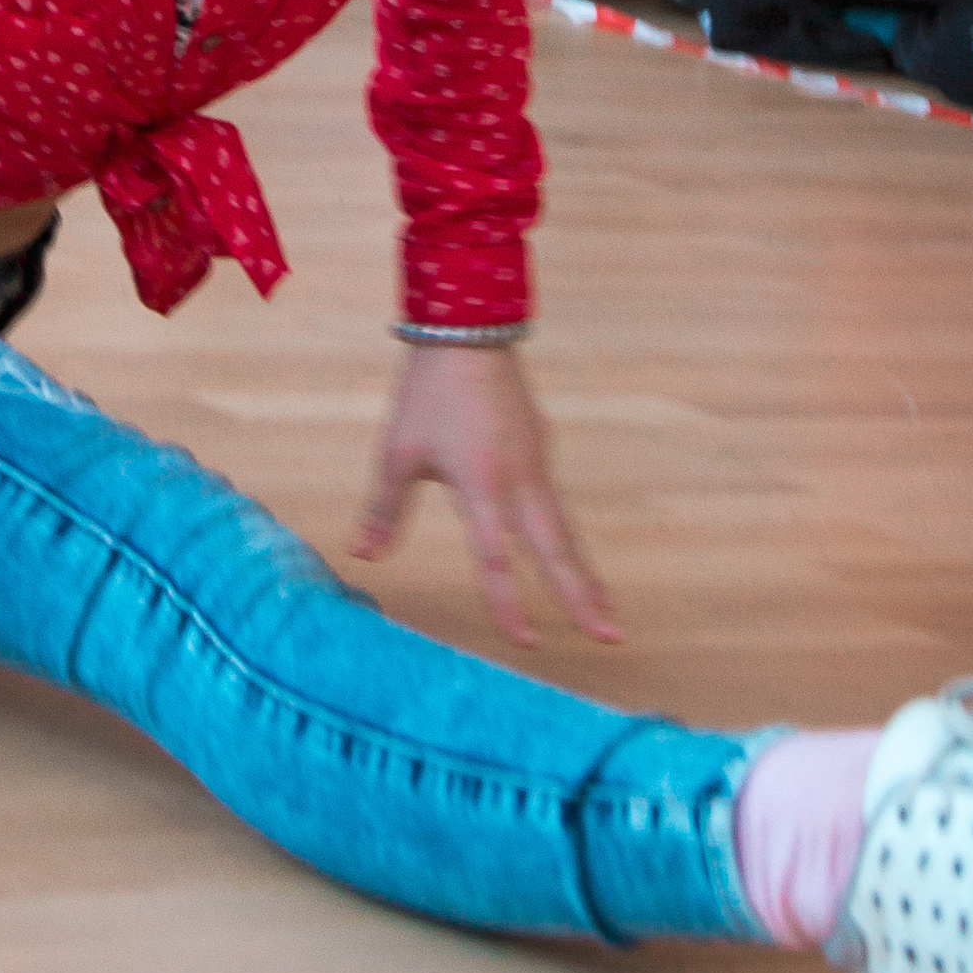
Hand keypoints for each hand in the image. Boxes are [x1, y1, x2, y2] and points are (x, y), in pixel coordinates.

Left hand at [351, 345, 618, 647]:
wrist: (469, 330)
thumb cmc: (426, 393)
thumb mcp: (397, 452)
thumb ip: (384, 509)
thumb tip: (362, 556)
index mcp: (483, 484)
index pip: (498, 557)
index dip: (510, 603)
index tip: (525, 642)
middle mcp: (520, 479)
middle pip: (557, 550)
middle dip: (584, 597)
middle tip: (611, 637)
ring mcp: (537, 462)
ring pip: (564, 529)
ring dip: (583, 572)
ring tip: (603, 611)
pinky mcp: (540, 446)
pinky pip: (555, 502)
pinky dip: (567, 538)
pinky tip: (569, 557)